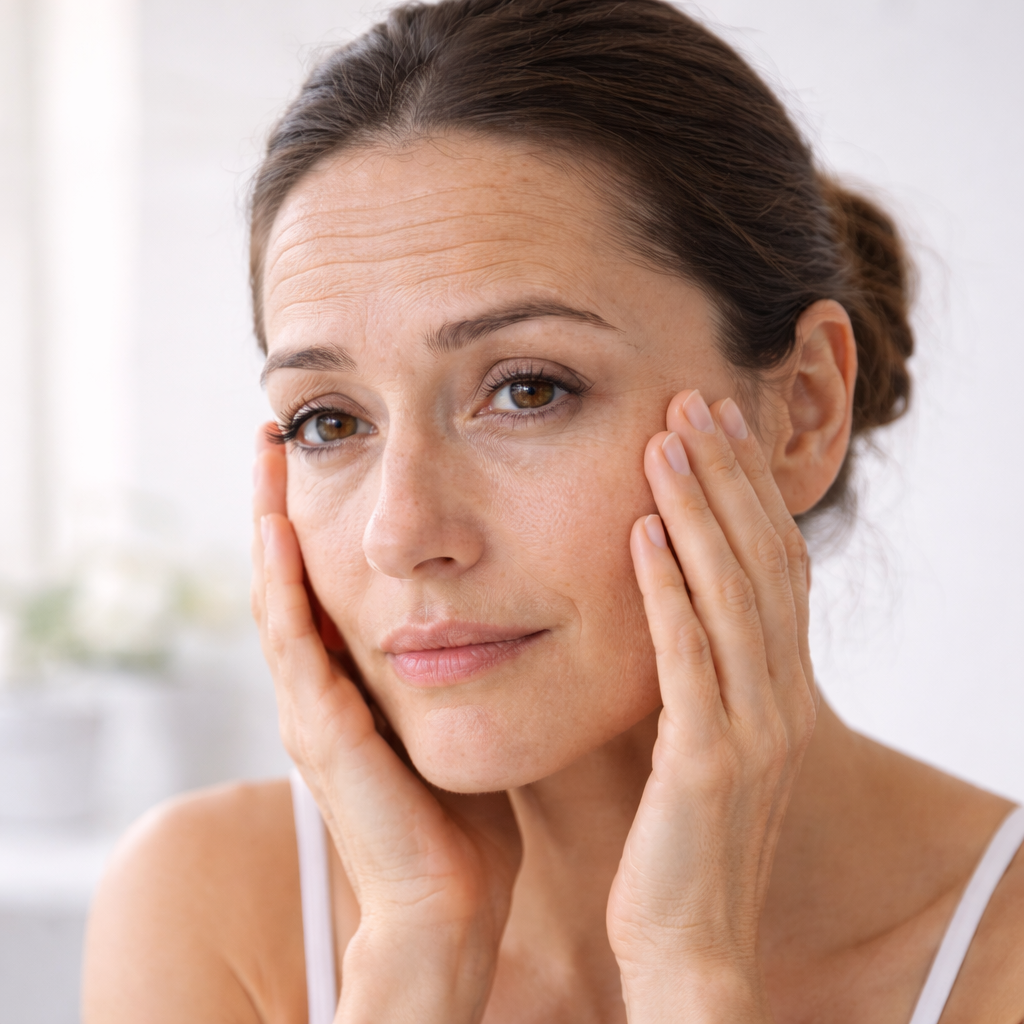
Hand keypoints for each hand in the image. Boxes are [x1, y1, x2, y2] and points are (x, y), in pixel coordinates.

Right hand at [250, 425, 520, 1023]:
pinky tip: (279, 531)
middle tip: (279, 431)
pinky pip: (294, 647)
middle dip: (281, 503)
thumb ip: (459, 670)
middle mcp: (321, 689)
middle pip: (289, 577)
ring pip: (278, 598)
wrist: (450, 900)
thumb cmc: (464, 816)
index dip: (317, 519)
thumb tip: (493, 615)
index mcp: (353, 683)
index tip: (328, 452)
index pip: (323, 583)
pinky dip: (282, 588)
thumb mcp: (459, 721)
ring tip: (270, 453)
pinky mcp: (320, 735)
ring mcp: (311, 710)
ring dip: (270, 524)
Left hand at [606, 391, 815, 1022]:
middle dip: (729, 476)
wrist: (689, 941)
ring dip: (698, 511)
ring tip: (666, 442)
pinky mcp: (706, 762)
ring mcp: (751, 728)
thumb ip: (697, 669)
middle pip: (762, 560)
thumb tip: (665, 594)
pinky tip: (637, 533)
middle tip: (696, 400)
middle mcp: (779, 697)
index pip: (773, 563)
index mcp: (778, 686)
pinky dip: (666, 590)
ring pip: (731, 594)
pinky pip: (688, 659)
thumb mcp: (702, 736)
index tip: (718, 421)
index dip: (750, 489)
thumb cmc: (681, 836)